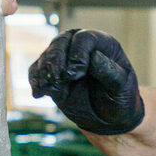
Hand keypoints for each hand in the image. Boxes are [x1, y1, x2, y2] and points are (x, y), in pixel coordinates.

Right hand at [29, 29, 144, 134]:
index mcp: (103, 43)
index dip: (78, 53)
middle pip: (61, 41)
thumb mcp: (121, 87)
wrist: (109, 117)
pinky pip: (37, 70)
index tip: (75, 74)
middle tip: (56, 79)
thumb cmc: (120, 98)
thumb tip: (93, 56)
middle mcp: (82, 46)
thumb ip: (109, 71)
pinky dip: (35, 80)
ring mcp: (65, 58)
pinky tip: (38, 93)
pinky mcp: (52, 72)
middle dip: (56, 59)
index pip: (85, 38)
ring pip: (47, 55)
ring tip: (48, 88)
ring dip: (44, 71)